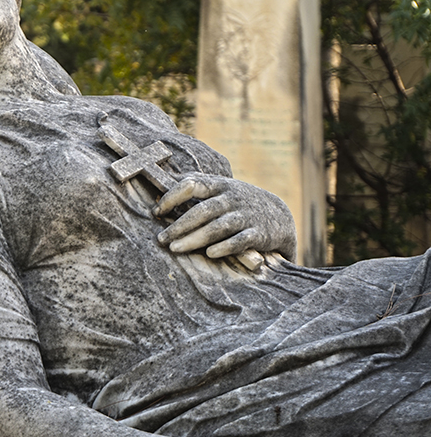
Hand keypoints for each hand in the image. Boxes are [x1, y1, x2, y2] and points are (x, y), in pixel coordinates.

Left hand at [152, 173, 295, 263]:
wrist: (280, 216)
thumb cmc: (238, 202)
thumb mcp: (220, 187)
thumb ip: (195, 184)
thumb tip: (160, 182)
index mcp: (220, 185)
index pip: (192, 184)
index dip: (173, 196)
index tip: (156, 211)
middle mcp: (232, 199)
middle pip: (202, 210)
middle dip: (179, 225)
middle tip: (161, 238)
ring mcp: (246, 216)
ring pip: (218, 227)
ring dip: (194, 238)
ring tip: (175, 248)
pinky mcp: (259, 234)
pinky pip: (241, 241)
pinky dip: (225, 247)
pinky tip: (209, 254)